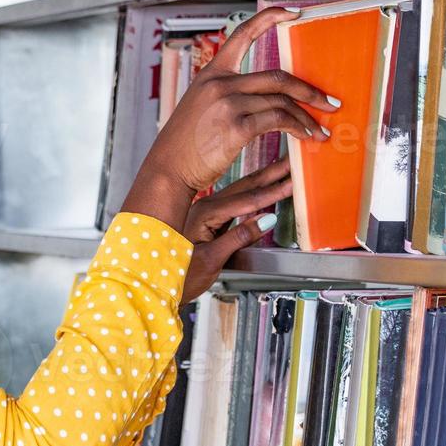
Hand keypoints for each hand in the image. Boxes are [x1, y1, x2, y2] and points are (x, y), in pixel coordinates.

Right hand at [120, 6, 333, 235]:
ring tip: (320, 131)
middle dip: (310, 90)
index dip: (269, 19)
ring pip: (282, 101)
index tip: (293, 12)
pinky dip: (297, 128)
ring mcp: (228, 103)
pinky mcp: (236, 127)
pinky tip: (305, 137)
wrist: (167, 169)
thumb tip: (261, 97)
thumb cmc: (185, 144)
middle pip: (278, 76)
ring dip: (306, 117)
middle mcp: (220, 83)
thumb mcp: (199, 108)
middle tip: (329, 102)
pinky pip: (278, 120)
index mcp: (211, 74)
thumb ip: (225, 95)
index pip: (242, 35)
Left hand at [180, 157, 292, 302]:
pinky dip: (251, 194)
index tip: (290, 182)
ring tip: (281, 169)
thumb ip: (239, 238)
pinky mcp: (207, 220)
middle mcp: (203, 207)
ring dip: (262, 181)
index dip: (271, 192)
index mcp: (204, 214)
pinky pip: (234, 203)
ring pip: (239, 192)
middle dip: (270, 175)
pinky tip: (261, 189)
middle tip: (290, 162)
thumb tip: (265, 220)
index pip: (246, 201)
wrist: (154, 284)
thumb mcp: (211, 259)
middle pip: (243, 188)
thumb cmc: (178, 275)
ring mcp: (204, 212)